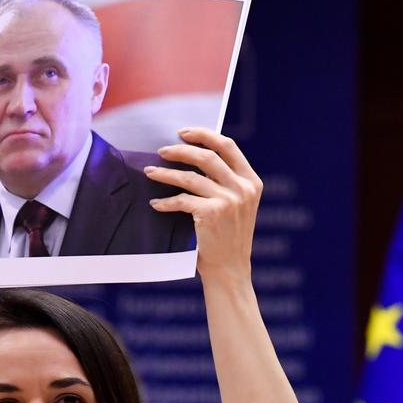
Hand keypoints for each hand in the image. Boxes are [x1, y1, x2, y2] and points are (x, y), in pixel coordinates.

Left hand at [145, 127, 261, 283]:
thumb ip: (225, 182)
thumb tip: (193, 157)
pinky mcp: (212, 214)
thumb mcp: (237, 205)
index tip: (183, 133)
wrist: (230, 269)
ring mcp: (229, 201)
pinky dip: (166, 202)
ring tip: (150, 172)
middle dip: (181, 151)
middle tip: (162, 150)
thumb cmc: (227, 237)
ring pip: (190, 177)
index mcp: (252, 181)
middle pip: (207, 156)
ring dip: (166, 173)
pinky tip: (156, 204)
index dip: (204, 135)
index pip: (228, 146)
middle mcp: (243, 188)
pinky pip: (182, 200)